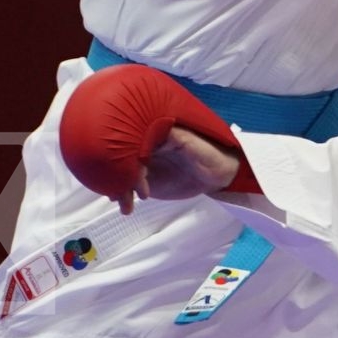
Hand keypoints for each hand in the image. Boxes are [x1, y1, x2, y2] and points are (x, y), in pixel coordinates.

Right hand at [115, 127, 241, 214]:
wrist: (218, 174)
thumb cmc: (209, 153)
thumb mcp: (192, 143)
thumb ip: (174, 138)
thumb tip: (155, 132)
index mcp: (155, 132)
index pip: (132, 140)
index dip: (126, 153)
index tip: (127, 167)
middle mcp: (146, 147)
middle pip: (123, 157)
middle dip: (119, 173)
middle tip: (120, 188)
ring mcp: (144, 164)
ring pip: (123, 173)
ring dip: (119, 187)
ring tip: (125, 202)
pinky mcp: (147, 181)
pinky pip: (130, 186)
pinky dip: (125, 195)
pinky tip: (126, 205)